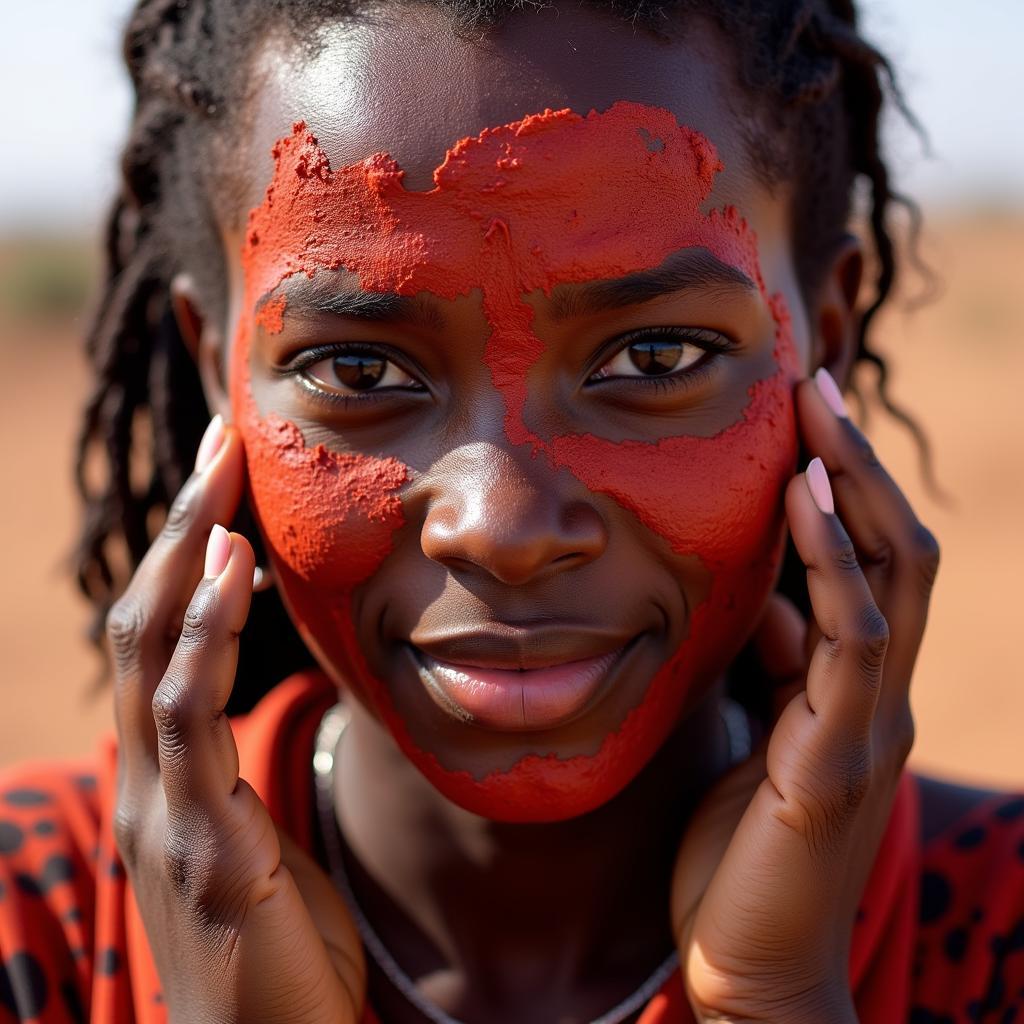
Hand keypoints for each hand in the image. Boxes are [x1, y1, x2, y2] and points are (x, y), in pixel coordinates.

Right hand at [106, 418, 364, 1023]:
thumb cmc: (274, 945)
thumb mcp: (255, 838)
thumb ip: (239, 770)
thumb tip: (255, 704)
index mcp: (169, 771)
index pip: (161, 635)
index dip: (186, 550)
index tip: (226, 477)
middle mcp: (150, 777)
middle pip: (146, 620)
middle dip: (181, 524)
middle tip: (221, 441)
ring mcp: (164, 808)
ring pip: (151, 652)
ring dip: (184, 556)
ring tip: (221, 480)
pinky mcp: (197, 843)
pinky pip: (188, 716)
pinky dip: (201, 633)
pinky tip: (228, 567)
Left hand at [670, 373, 939, 1023]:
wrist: (744, 963)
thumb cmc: (738, 850)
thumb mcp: (749, 734)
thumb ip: (768, 667)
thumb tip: (765, 597)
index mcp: (851, 687)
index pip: (869, 563)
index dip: (845, 488)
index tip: (802, 418)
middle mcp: (875, 694)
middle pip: (895, 550)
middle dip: (858, 462)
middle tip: (816, 383)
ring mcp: (867, 722)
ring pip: (892, 578)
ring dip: (856, 488)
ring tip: (818, 412)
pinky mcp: (838, 757)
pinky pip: (852, 637)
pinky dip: (834, 561)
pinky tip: (805, 499)